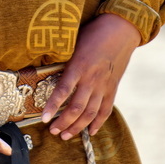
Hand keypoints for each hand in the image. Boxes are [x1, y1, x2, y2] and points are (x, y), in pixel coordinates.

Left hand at [41, 14, 140, 140]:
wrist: (121, 28)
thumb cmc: (93, 32)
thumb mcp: (73, 42)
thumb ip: (63, 59)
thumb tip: (43, 68)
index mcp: (79, 66)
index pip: (63, 91)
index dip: (53, 106)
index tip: (44, 119)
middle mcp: (92, 78)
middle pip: (77, 108)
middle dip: (63, 123)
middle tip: (53, 131)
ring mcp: (104, 85)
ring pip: (90, 113)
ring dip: (77, 127)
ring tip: (65, 135)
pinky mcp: (113, 87)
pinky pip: (105, 109)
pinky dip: (98, 122)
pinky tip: (90, 131)